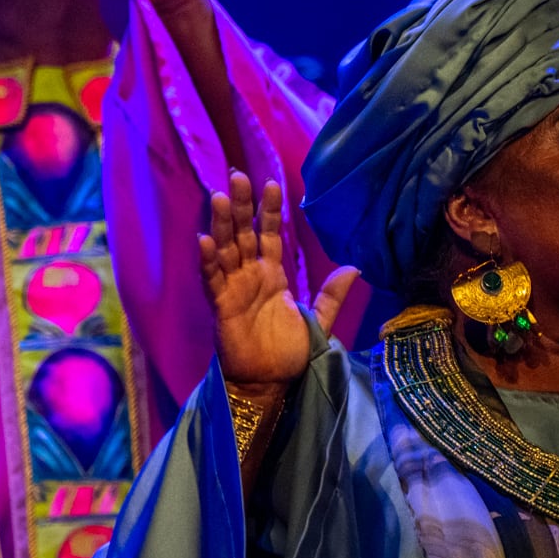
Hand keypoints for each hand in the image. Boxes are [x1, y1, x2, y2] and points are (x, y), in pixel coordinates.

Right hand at [199, 172, 355, 388]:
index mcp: (272, 275)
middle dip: (242, 206)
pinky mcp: (221, 306)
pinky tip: (204, 240)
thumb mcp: (318, 319)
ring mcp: (233, 289)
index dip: (270, 211)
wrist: (271, 382)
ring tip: (221, 198)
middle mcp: (250, 276)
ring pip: (225, 250)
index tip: (273, 183)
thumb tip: (355, 267)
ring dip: (222, 224)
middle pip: (243, 234)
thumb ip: (332, 294)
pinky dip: (207, 261)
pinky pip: (212, 279)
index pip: (269, 235)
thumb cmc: (289, 352)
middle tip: (238, 175)